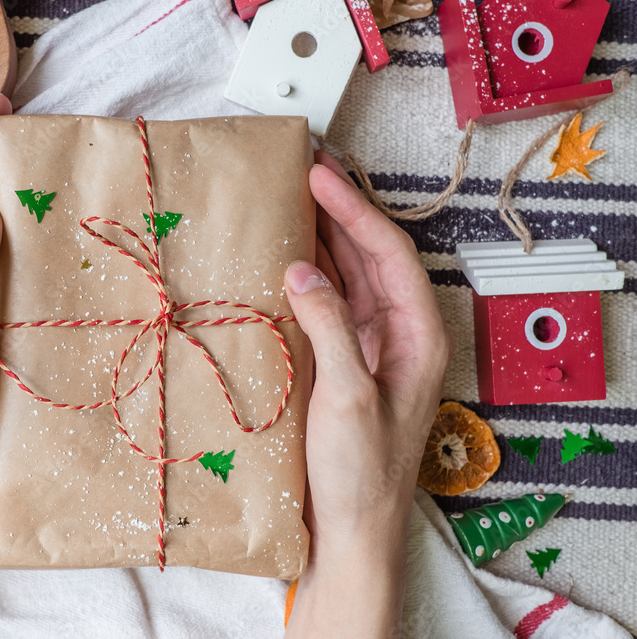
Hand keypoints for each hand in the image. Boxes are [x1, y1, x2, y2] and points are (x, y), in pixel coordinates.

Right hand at [284, 153, 451, 636]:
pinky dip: (306, 276)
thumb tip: (301, 268)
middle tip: (303, 170)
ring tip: (290, 198)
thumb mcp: (347, 394)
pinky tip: (282, 255)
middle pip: (371, 256)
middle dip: (340, 212)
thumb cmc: (360, 472)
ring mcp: (368, 346)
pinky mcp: (340, 361)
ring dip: (322, 237)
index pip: (389, 253)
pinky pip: (325, 304)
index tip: (319, 175)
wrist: (349, 530)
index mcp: (418, 335)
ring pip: (347, 275)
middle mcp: (398, 333)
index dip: (354, 209)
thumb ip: (329, 325)